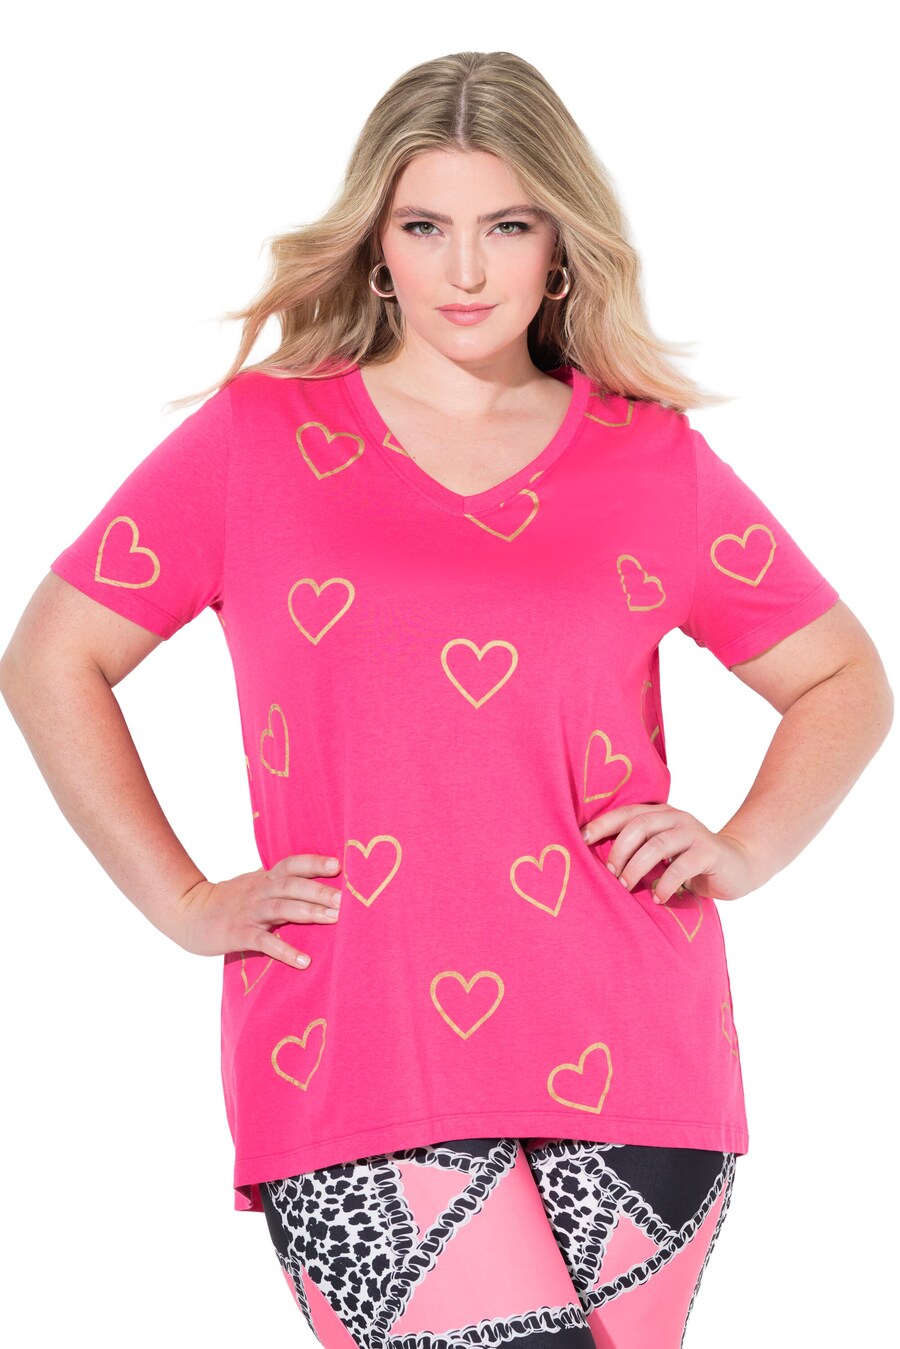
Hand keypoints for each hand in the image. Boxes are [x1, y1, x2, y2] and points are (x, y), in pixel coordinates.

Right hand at [172, 852, 342, 968]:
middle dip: (320, 890)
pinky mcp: (239, 934)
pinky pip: (265, 942)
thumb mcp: (254, 885)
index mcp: (264, 878)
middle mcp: (259, 891)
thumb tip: (315, 883)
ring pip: (282, 908)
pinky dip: (285, 951)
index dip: (314, 862)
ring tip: (334, 919)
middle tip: (345, 899)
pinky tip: (303, 961)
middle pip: (292, 885)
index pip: (292, 864)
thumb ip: (279, 883)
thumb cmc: (229, 900)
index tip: (338, 864)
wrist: (188, 912)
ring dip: (309, 911)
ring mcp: (249, 912)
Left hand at [580, 803, 757, 903]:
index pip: (626, 813)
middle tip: (608, 873)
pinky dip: (664, 884)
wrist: (738, 865)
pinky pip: (681, 867)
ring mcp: (693, 833)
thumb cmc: (690, 862)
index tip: (581, 839)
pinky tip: (657, 898)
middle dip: (618, 850)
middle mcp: (675, 818)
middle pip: (638, 826)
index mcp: (659, 814)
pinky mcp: (709, 852)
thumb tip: (600, 864)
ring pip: (657, 845)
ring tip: (626, 886)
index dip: (602, 824)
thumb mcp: (663, 853)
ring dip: (636, 868)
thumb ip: (640, 850)